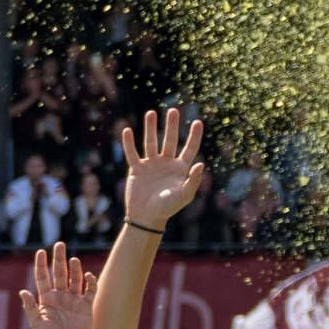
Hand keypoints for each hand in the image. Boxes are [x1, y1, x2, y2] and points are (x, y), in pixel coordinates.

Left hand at [21, 242, 94, 328]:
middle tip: (59, 245)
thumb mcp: (36, 323)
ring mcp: (74, 298)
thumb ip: (30, 307)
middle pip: (60, 272)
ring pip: (75, 278)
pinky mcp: (86, 305)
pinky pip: (90, 290)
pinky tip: (88, 275)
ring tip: (73, 259)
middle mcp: (60, 295)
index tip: (41, 252)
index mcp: (47, 297)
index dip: (41, 264)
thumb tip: (22, 292)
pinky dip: (90, 282)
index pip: (43, 277)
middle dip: (59, 259)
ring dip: (75, 268)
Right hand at [118, 106, 207, 228]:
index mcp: (180, 168)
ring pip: (150, 142)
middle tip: (173, 110)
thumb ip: (194, 180)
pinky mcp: (136, 169)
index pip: (189, 148)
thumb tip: (201, 163)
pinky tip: (127, 130)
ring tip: (151, 113)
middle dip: (171, 125)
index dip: (194, 136)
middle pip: (169, 140)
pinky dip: (129, 143)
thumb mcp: (184, 195)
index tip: (197, 122)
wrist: (146, 218)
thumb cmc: (167, 208)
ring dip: (150, 128)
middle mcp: (166, 163)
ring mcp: (150, 165)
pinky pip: (132, 153)